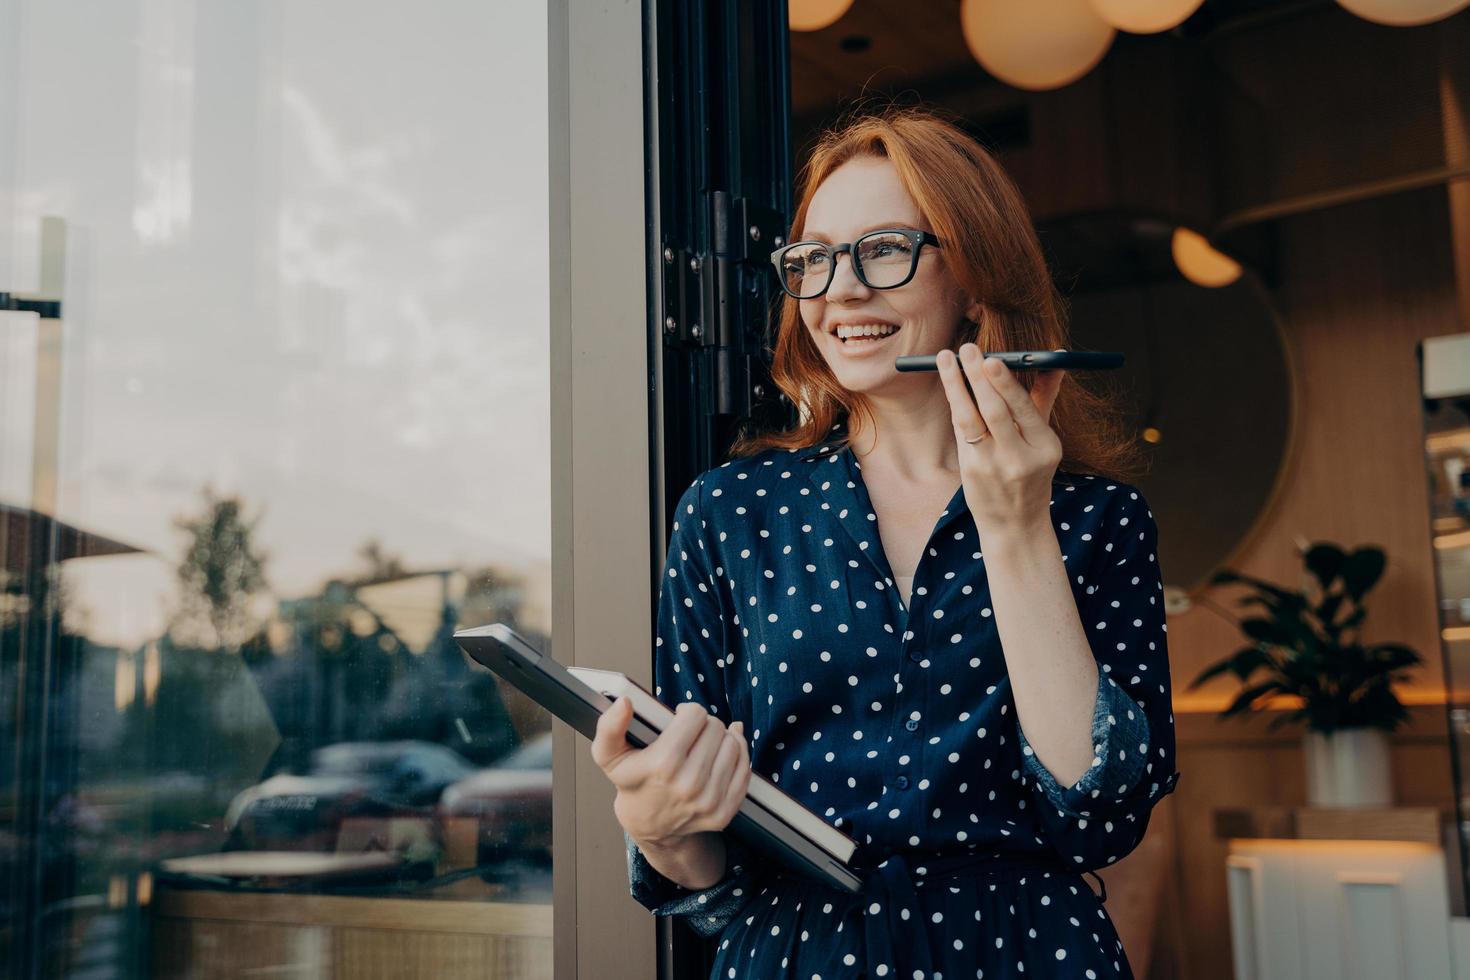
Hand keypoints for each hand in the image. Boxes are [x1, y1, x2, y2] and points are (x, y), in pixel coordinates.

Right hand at [589, 696, 750, 848]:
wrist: (649, 826)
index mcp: (663, 764)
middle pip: (716, 727)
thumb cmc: (632, 784)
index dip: (687, 711)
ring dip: (723, 738)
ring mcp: (709, 800)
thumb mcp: (609, 755)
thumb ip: (610, 726)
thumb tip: (624, 703)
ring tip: (707, 743)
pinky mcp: (724, 812)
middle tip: (692, 734)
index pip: (696, 714)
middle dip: (705, 724)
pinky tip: (722, 755)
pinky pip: (744, 769)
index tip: (679, 719)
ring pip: (734, 744)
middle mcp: (689, 784)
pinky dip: (737, 756)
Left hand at [936, 344, 1065, 538]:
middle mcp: (1019, 458)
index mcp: (1045, 447)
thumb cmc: (1031, 473)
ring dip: (955, 386)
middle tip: (967, 350)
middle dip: (978, 377)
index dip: (1006, 384)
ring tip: (946, 359)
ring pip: (970, 420)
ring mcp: (992, 466)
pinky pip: (961, 431)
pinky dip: (956, 405)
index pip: (1024, 409)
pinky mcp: (971, 471)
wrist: (1015, 524)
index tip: (992, 360)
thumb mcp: (1044, 440)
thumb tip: (1054, 358)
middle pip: (995, 411)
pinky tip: (951, 383)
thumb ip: (1043, 397)